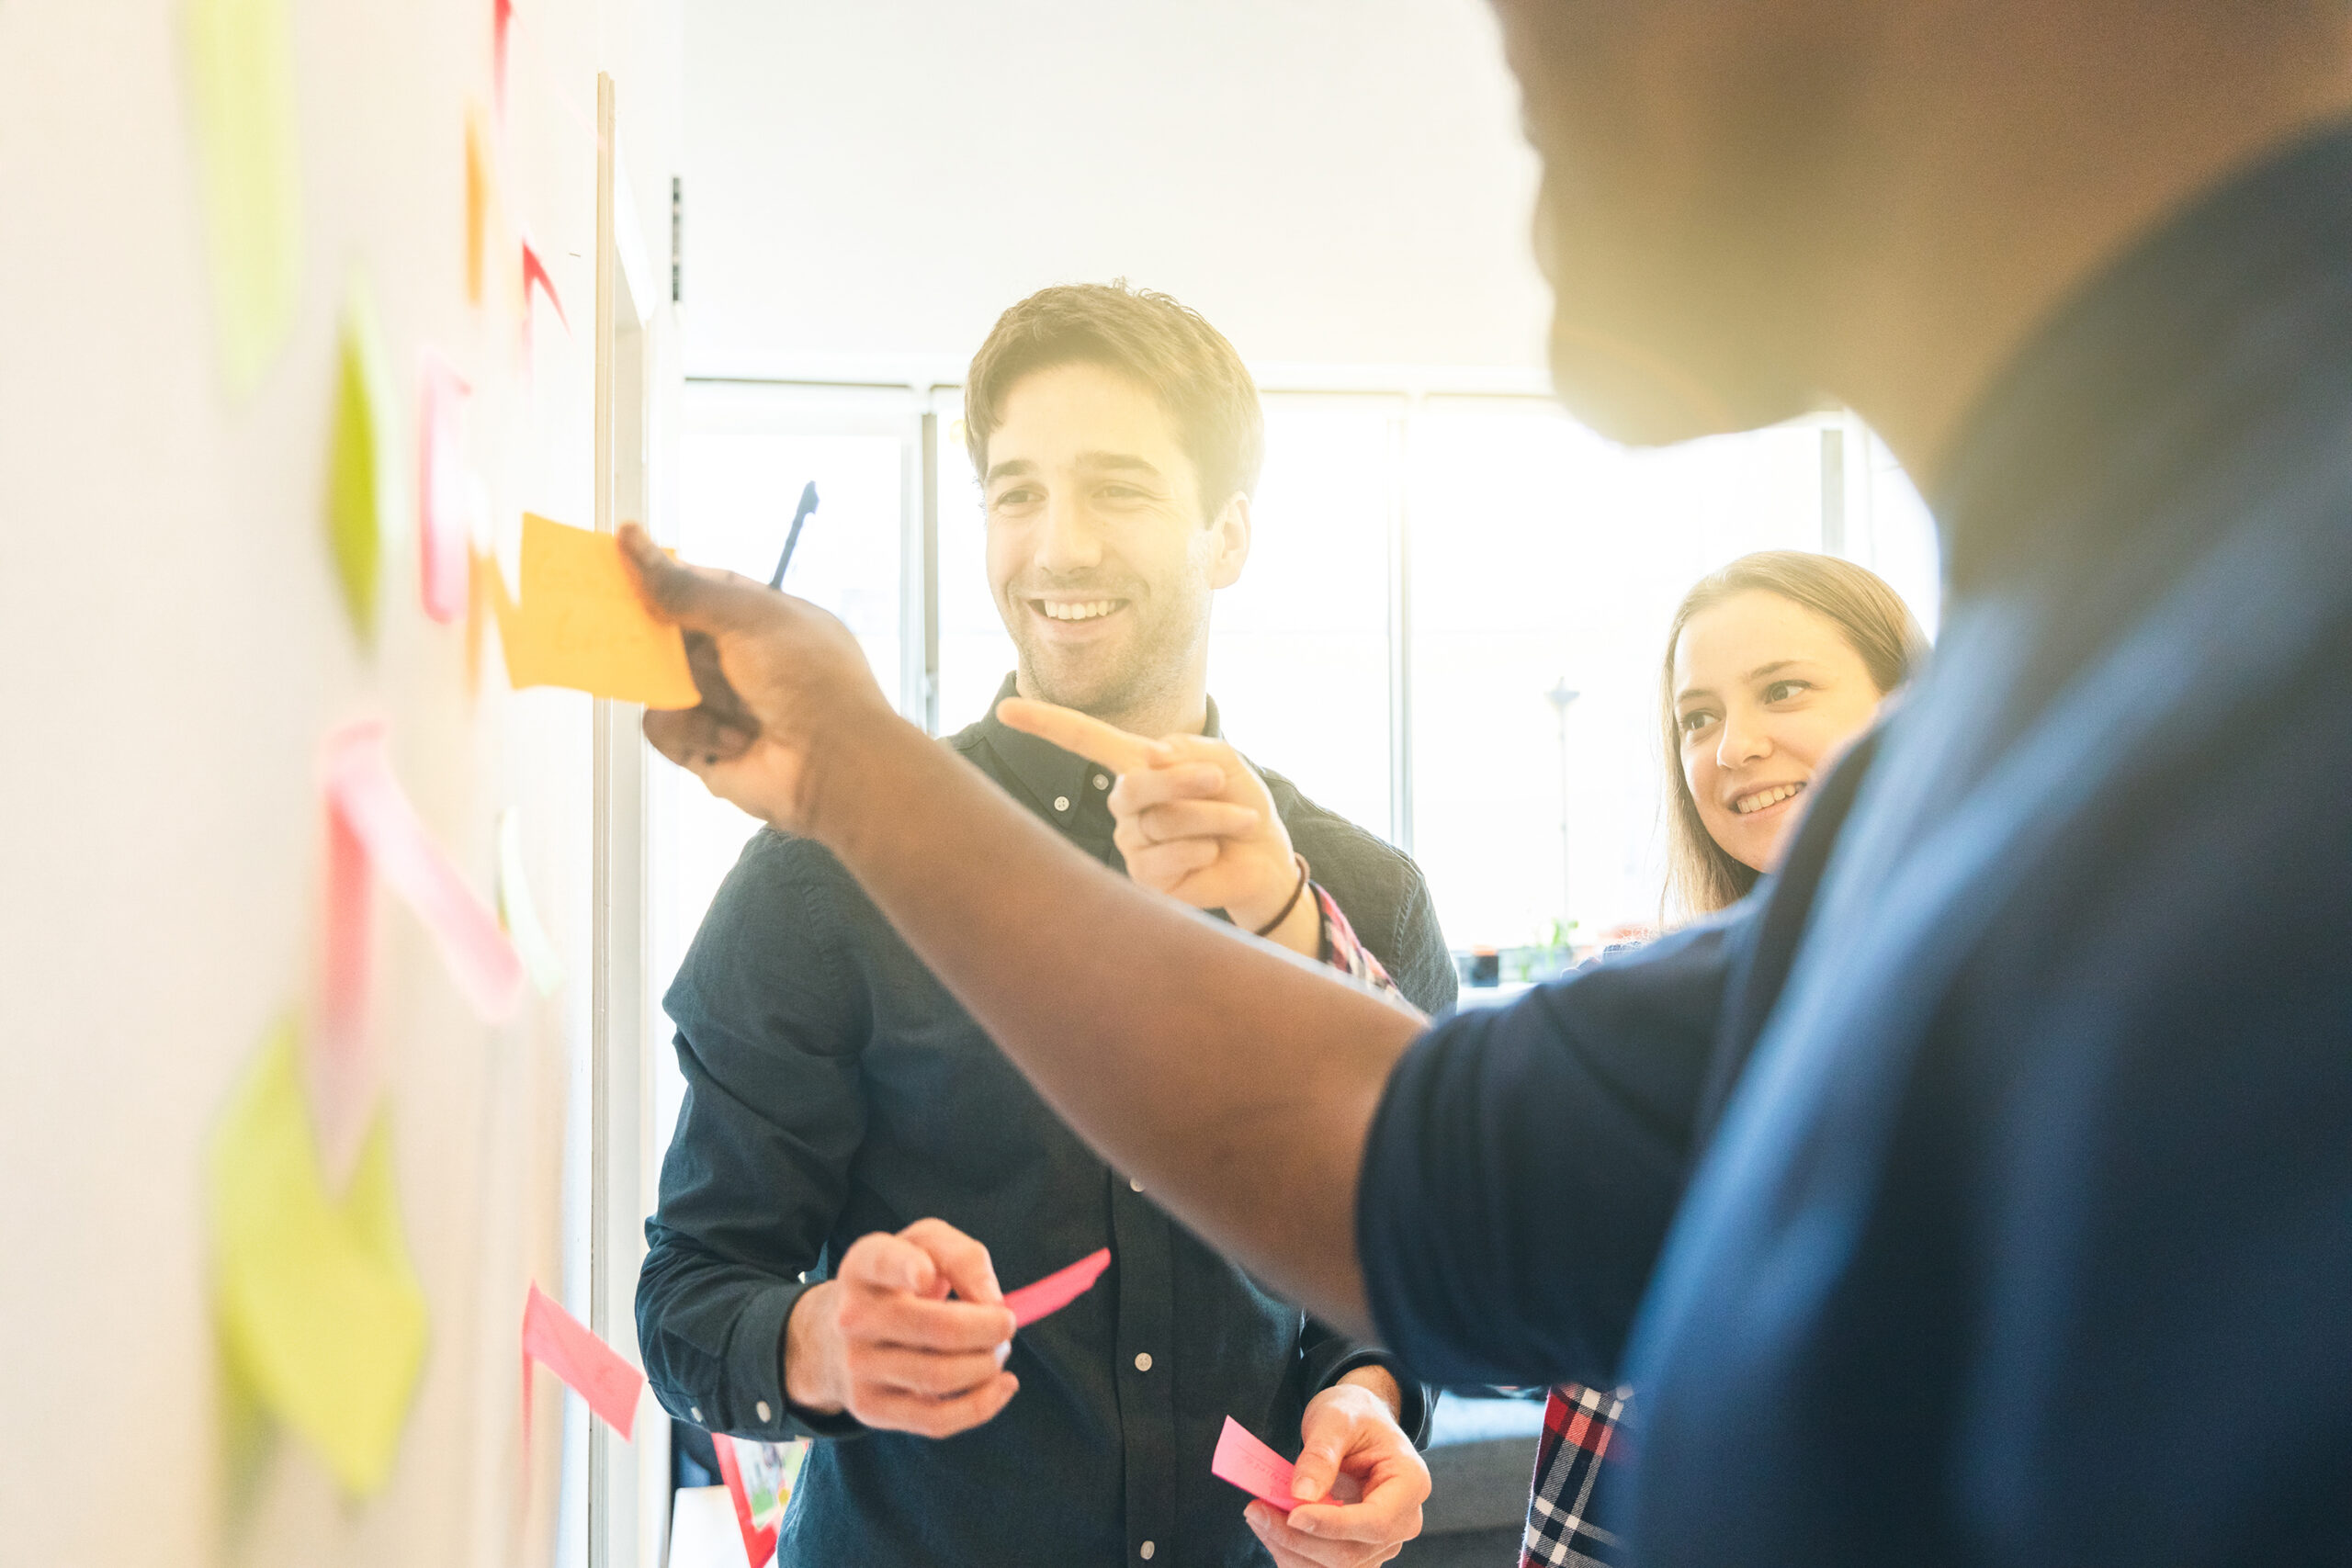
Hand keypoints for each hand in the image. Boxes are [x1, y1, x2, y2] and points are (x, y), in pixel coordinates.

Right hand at [617, 522, 902, 833]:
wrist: (833, 764)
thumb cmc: (812, 682)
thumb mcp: (746, 617)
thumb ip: (684, 587)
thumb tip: (632, 539)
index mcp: (765, 620)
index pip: (703, 589)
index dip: (664, 578)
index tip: (620, 564)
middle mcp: (745, 661)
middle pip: (675, 636)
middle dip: (654, 635)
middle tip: (628, 628)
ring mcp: (724, 704)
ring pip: (662, 682)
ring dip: (683, 690)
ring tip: (716, 699)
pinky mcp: (705, 746)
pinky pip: (664, 727)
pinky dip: (692, 731)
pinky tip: (733, 738)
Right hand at [782, 1218, 1019, 1438]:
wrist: (840, 1336)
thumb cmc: (900, 1281)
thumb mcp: (927, 1246)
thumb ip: (964, 1258)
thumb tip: (993, 1304)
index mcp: (865, 1264)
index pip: (883, 1262)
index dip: (908, 1268)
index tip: (929, 1276)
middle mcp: (853, 1316)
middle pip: (938, 1329)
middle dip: (991, 1328)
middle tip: (1006, 1323)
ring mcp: (858, 1367)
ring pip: (942, 1377)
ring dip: (989, 1365)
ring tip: (997, 1350)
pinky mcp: (871, 1409)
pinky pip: (937, 1420)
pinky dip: (983, 1404)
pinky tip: (1003, 1385)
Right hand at [994, 698, 1320, 956]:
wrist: (1265, 860)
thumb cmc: (1240, 806)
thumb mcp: (1225, 764)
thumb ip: (1190, 751)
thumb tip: (1153, 757)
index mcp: (1138, 766)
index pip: (1085, 740)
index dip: (1047, 723)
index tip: (1006, 707)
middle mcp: (1126, 804)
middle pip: (1134, 785)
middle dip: (1182, 781)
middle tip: (1219, 782)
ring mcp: (1131, 841)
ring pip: (1160, 821)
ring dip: (1209, 817)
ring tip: (1238, 822)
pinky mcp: (1144, 877)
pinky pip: (1167, 855)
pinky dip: (1203, 848)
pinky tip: (1213, 853)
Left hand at [1247, 1378, 1429, 1566]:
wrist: (1358, 1422)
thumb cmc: (1353, 1415)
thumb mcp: (1335, 1419)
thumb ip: (1320, 1455)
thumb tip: (1301, 1494)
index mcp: (1410, 1484)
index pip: (1375, 1522)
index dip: (1332, 1525)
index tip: (1292, 1514)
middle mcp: (1402, 1521)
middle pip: (1352, 1553)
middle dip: (1299, 1538)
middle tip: (1256, 1510)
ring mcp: (1381, 1542)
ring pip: (1336, 1567)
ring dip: (1291, 1550)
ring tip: (1259, 1516)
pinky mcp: (1358, 1550)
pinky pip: (1325, 1566)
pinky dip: (1293, 1553)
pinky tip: (1270, 1529)